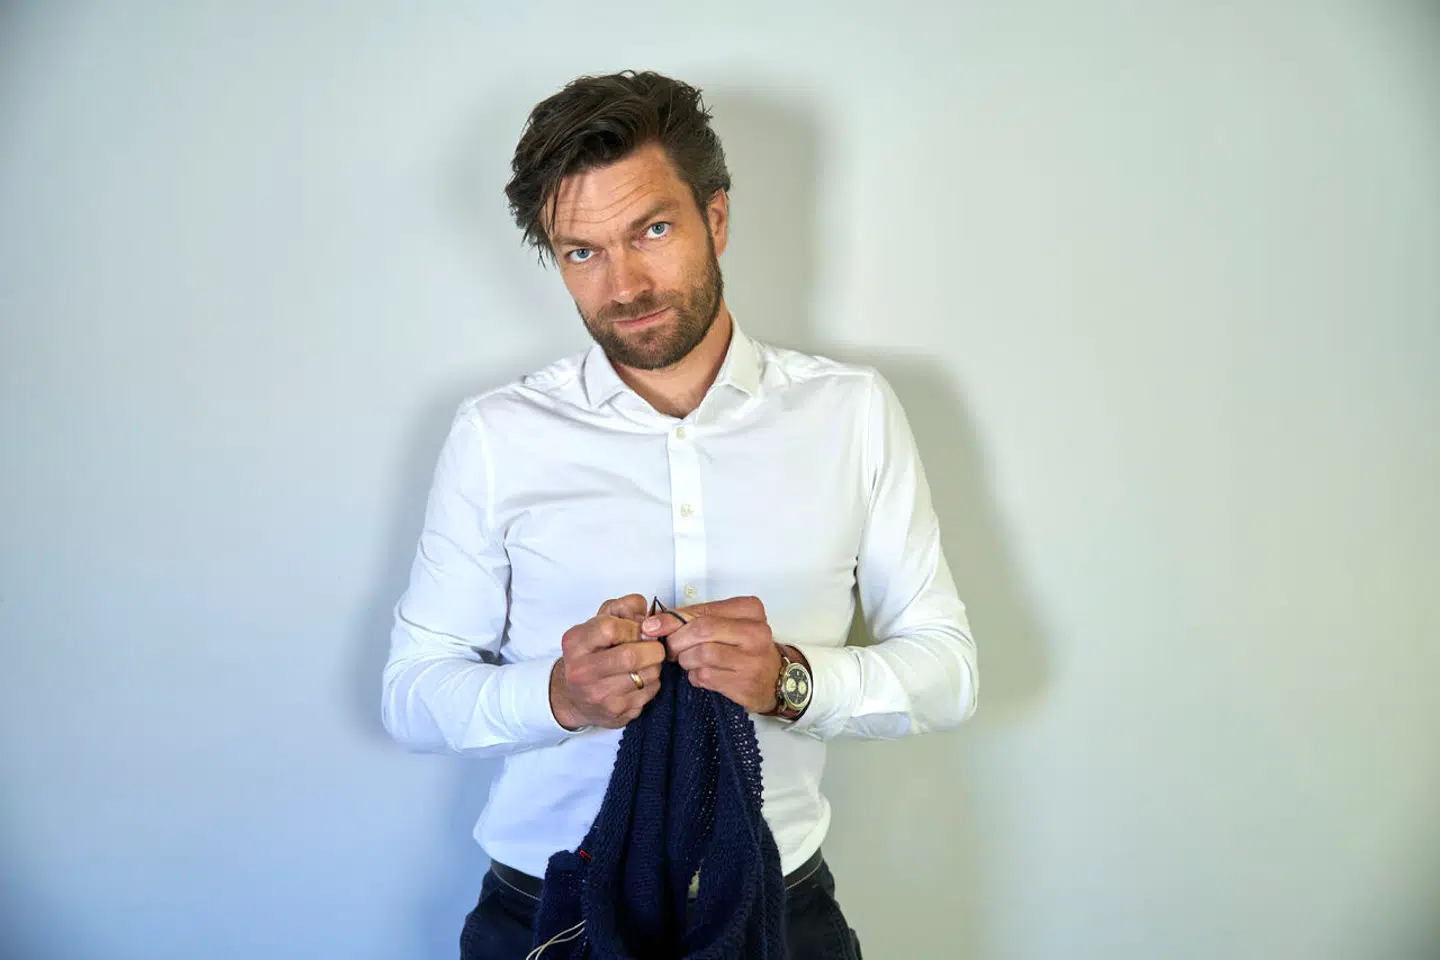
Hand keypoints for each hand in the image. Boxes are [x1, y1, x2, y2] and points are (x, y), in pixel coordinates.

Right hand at [550, 594, 666, 729]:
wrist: (574, 697)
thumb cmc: (591, 654)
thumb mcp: (598, 623)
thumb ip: (623, 607)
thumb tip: (649, 613)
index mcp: (575, 643)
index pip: (609, 628)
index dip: (633, 626)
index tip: (639, 629)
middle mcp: (582, 672)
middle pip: (630, 656)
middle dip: (651, 648)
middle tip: (654, 646)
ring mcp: (599, 696)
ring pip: (646, 675)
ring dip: (655, 665)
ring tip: (647, 662)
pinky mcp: (616, 713)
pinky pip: (650, 692)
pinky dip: (653, 682)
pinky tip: (642, 678)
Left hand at [640, 596, 781, 713]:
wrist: (776, 680)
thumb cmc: (745, 647)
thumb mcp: (727, 624)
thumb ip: (695, 618)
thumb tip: (654, 624)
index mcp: (750, 609)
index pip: (702, 611)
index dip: (672, 619)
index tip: (652, 627)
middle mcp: (756, 632)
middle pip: (701, 631)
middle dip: (677, 641)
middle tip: (671, 650)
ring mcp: (752, 660)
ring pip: (700, 655)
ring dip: (685, 660)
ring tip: (689, 662)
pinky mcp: (745, 684)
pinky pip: (705, 677)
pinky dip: (695, 676)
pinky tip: (700, 674)